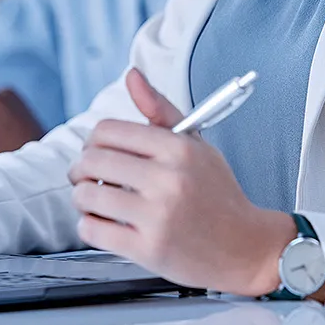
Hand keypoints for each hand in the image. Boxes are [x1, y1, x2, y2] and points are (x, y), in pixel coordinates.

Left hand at [68, 68, 295, 295]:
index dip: (94, 140)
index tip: (97, 150)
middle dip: (81, 168)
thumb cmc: (217, 193)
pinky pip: (93, 230)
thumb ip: (160, 109)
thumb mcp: (196, 143)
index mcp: (178, 148)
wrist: (244, 246)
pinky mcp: (148, 249)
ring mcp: (157, 215)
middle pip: (93, 161)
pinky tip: (101, 222)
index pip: (109, 131)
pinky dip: (88, 225)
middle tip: (86, 176)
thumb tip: (132, 75)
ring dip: (82, 197)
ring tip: (93, 199)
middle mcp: (168, 178)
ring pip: (87, 196)